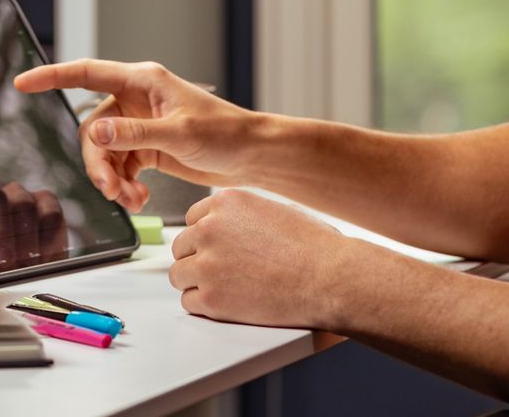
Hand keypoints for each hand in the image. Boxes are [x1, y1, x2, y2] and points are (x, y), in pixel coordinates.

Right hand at [13, 59, 259, 211]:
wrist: (251, 155)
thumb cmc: (225, 132)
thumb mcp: (178, 132)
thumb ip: (134, 134)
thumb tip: (96, 133)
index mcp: (141, 81)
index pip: (86, 73)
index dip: (51, 77)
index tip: (23, 83)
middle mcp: (136, 99)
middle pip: (92, 128)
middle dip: (97, 162)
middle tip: (111, 190)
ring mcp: (140, 124)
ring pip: (105, 152)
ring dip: (112, 178)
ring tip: (131, 199)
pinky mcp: (148, 147)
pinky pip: (120, 166)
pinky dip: (125, 184)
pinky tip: (140, 197)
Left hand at [168, 189, 353, 327]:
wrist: (329, 279)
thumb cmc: (315, 247)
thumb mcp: (275, 210)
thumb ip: (245, 216)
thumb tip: (233, 227)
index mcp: (226, 203)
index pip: (192, 219)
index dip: (205, 236)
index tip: (216, 248)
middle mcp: (210, 229)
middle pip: (181, 246)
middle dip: (198, 258)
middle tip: (221, 271)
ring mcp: (207, 264)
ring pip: (178, 275)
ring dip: (196, 282)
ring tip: (224, 288)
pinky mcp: (211, 298)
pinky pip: (188, 302)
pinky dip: (204, 306)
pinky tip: (227, 303)